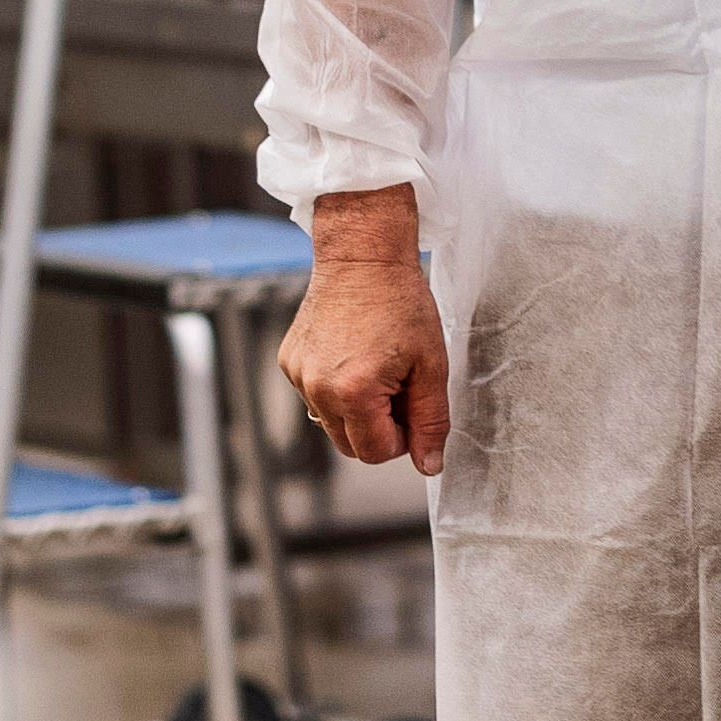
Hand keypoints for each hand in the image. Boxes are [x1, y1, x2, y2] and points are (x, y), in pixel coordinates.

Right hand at [279, 184, 450, 473]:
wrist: (362, 255)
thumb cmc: (401, 303)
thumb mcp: (431, 364)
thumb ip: (430, 421)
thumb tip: (429, 465)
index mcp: (353, 393)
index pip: (375, 453)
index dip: (401, 437)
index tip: (411, 403)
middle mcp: (316, 388)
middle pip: (349, 445)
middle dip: (378, 428)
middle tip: (398, 385)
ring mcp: (297, 374)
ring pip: (331, 422)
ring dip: (357, 409)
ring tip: (376, 366)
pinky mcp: (289, 360)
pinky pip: (316, 396)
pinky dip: (336, 388)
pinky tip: (353, 353)